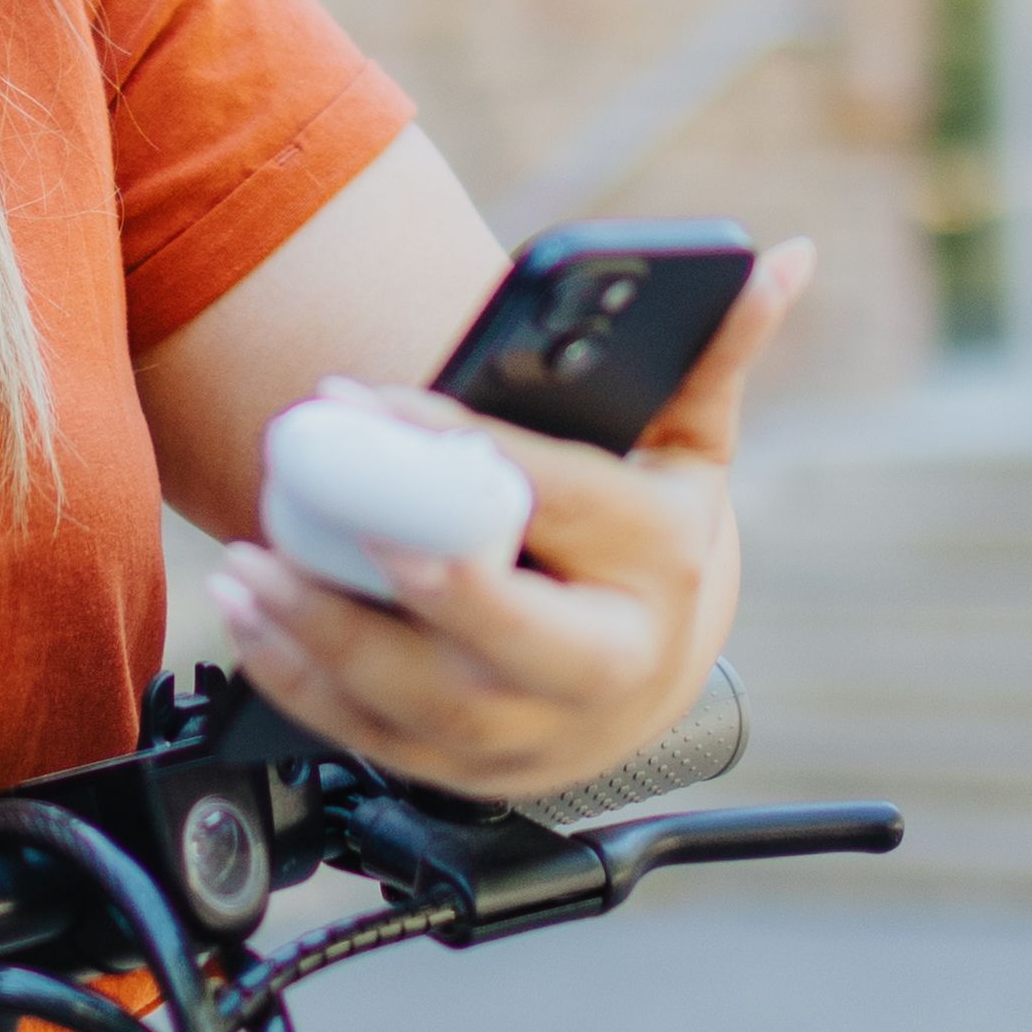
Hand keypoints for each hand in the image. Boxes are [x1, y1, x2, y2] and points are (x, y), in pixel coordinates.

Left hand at [205, 238, 802, 802]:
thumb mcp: (689, 448)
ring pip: (426, 703)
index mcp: (662, 563)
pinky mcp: (471, 773)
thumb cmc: (653, 537)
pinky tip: (250, 625)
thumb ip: (713, 354)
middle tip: (345, 519)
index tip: (374, 402)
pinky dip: (301, 686)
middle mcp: (609, 662)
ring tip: (251, 570)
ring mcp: (537, 732)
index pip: (557, 498)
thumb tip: (780, 258)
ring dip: (326, 639)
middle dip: (427, 584)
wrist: (651, 668)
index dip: (465, 450)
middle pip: (512, 636)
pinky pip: (375, 741)